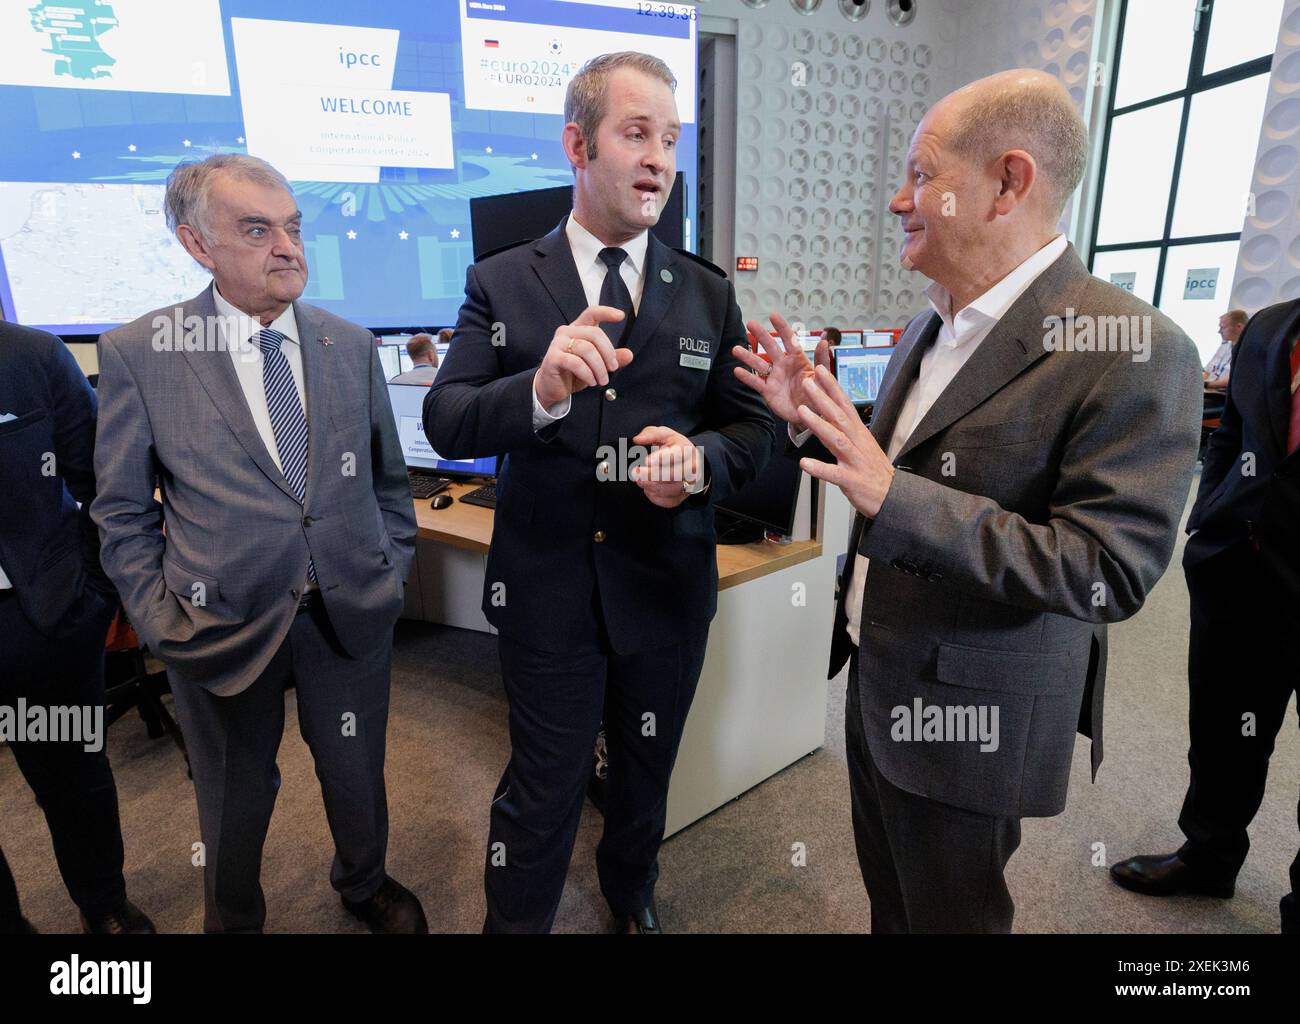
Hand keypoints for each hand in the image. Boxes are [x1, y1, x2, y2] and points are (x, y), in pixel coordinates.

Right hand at [534, 305, 634, 407]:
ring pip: (586, 349)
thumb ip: (611, 359)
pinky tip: (591, 381)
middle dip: (608, 352)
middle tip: (613, 368)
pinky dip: (587, 373)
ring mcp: (558, 344)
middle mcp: (566, 332)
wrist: (551, 388)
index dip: (606, 312)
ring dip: (599, 367)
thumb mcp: (596, 366)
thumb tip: (629, 354)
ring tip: (602, 380)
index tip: (621, 316)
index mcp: (577, 329)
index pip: (591, 313)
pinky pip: (576, 363)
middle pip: (594, 333)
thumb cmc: (573, 373)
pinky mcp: (553, 358)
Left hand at [630, 425, 701, 508]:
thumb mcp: (665, 434)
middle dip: (652, 475)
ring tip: (638, 480)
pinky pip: (670, 502)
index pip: (676, 456)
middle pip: (673, 475)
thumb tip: (637, 440)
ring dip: (651, 486)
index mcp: (687, 451)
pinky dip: (656, 498)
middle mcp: (692, 469)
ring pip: (671, 490)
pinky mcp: (683, 496)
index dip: (661, 459)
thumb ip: (651, 434)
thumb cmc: (674, 447)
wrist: (691, 462)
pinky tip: (648, 490)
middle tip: (635, 472)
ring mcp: (689, 484)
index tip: (646, 461)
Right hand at [730, 311, 831, 423]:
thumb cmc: (819, 395)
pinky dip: (747, 377)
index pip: (789, 340)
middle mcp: (784, 366)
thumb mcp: (823, 378)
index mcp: (798, 360)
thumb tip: (824, 340)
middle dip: (761, 335)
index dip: (781, 327)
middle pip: (771, 347)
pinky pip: (756, 382)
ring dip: (748, 356)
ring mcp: (775, 378)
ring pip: (759, 364)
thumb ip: (822, 360)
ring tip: (736, 349)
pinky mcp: (768, 391)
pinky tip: (737, 370)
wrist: (811, 415)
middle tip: (750, 323)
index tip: (772, 315)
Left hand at [794, 365, 894, 518]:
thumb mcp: (859, 444)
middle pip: (839, 416)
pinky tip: (805, 464)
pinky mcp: (852, 479)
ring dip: (819, 424)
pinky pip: (834, 473)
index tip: (820, 370)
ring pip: (836, 439)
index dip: (832, 386)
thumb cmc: (872, 470)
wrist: (892, 496)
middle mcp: (857, 442)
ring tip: (803, 413)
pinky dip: (820, 468)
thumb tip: (827, 412)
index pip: (844, 404)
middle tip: (807, 382)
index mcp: (858, 433)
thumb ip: (842, 429)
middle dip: (822, 398)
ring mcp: (855, 460)